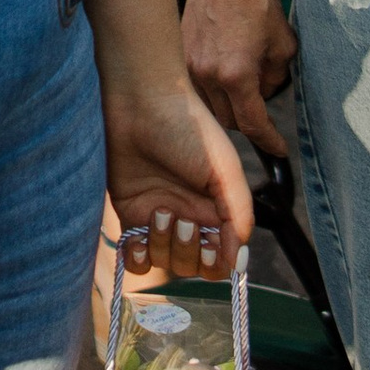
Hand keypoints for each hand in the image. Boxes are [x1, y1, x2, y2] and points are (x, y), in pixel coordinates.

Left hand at [106, 78, 253, 280]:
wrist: (141, 104)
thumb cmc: (189, 128)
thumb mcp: (225, 169)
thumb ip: (239, 213)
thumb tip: (238, 261)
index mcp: (217, 210)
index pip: (221, 258)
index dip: (216, 262)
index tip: (210, 247)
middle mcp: (190, 218)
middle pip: (192, 266)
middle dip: (188, 252)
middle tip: (181, 222)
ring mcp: (159, 219)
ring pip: (164, 262)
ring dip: (161, 246)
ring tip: (159, 211)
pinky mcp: (130, 215)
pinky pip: (135, 258)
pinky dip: (136, 257)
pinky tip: (136, 238)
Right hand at [181, 0, 295, 153]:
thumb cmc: (256, 0)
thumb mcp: (283, 42)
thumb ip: (277, 76)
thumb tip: (267, 92)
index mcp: (236, 74)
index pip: (253, 123)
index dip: (269, 141)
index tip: (279, 149)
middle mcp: (208, 75)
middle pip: (229, 122)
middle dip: (249, 123)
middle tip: (265, 109)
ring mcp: (190, 66)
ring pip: (211, 107)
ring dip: (229, 107)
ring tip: (245, 86)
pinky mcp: (181, 54)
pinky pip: (198, 86)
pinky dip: (214, 89)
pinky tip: (226, 72)